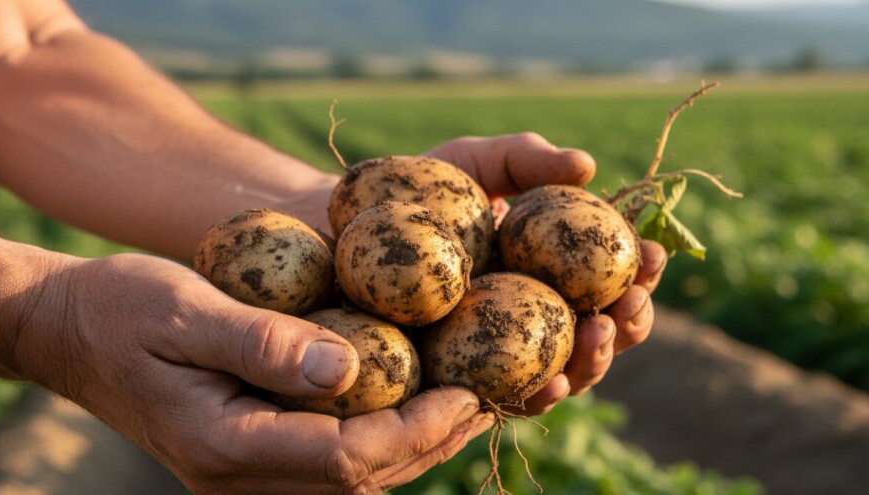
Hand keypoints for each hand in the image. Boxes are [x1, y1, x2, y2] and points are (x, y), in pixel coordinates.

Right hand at [23, 253, 489, 493]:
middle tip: (486, 401)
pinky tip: (407, 401)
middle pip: (358, 479)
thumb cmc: (120, 309)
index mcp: (225, 444)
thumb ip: (261, 342)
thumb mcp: (185, 310)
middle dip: (429, 443)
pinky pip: (327, 457)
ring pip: (348, 478)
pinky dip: (377, 435)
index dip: (415, 431)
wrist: (68, 329)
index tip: (468, 392)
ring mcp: (242, 468)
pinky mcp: (247, 449)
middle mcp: (238, 472)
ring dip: (411, 444)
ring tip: (466, 404)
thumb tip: (348, 368)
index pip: (344, 459)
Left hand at [427, 133, 667, 414]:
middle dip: (628, 322)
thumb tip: (587, 166)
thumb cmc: (415, 189)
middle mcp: (534, 315)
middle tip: (630, 304)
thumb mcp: (473, 162)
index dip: (639, 271)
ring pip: (564, 372)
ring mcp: (501, 354)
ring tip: (600, 336)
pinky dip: (534, 395)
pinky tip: (548, 384)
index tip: (652, 253)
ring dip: (593, 362)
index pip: (610, 277)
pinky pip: (506, 400)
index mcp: (550, 268)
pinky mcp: (461, 385)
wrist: (337, 227)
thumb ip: (526, 159)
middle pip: (599, 332)